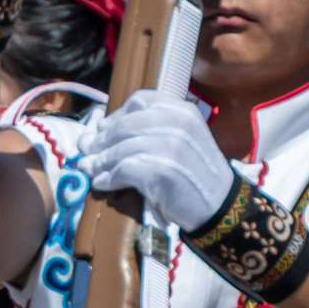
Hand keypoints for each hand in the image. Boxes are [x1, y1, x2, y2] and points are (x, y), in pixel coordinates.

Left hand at [79, 90, 233, 230]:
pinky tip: (103, 183)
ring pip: (121, 148)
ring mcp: (170, 146)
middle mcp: (177, 123)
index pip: (140, 101)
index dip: (117, 115)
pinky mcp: (161, 170)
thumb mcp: (185, 140)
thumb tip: (101, 128)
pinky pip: (123, 170)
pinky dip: (108, 178)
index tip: (104, 128)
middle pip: (125, 125)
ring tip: (92, 170)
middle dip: (102, 140)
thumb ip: (153, 130)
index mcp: (183, 111)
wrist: (220, 206)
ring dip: (101, 161)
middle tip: (88, 151)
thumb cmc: (198, 175)